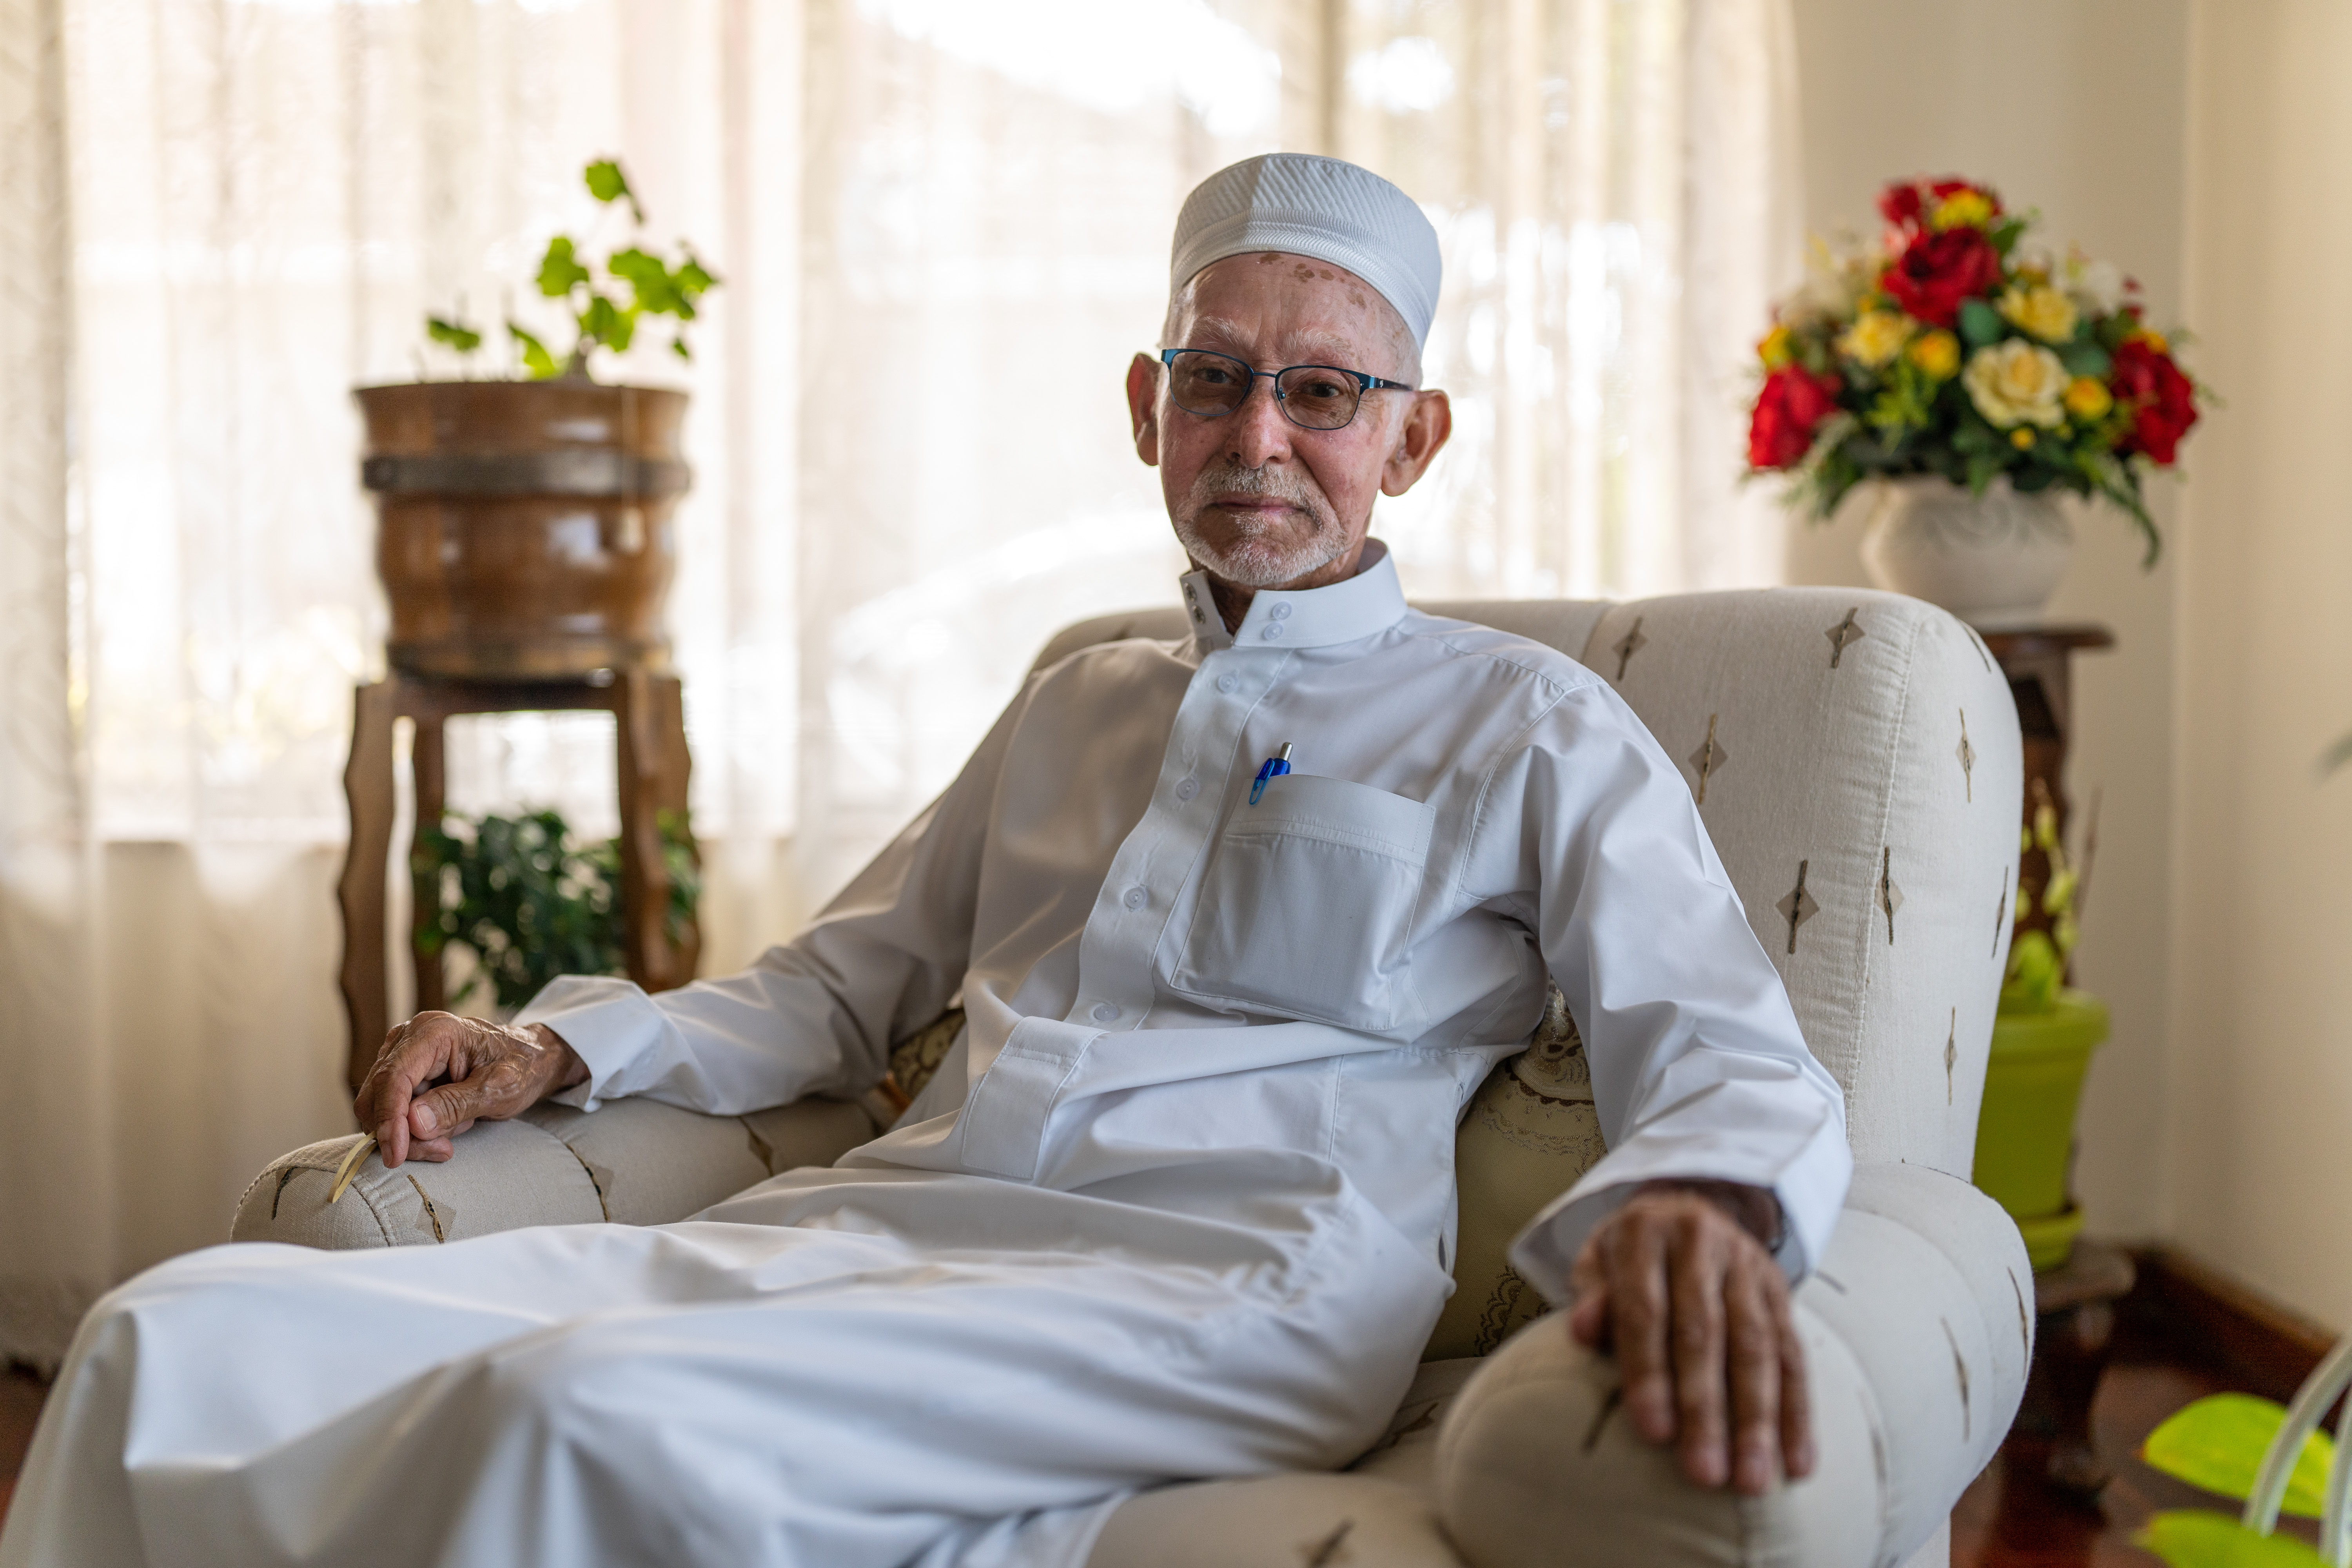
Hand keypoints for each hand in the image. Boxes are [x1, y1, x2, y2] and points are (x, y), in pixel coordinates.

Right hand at [352, 1013, 586, 1167]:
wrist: (530, 1060)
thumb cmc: (521, 1068)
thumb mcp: (501, 1089)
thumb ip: (457, 1104)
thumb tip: (414, 1122)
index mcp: (434, 1032)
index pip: (393, 1077)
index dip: (389, 1119)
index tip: (396, 1155)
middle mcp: (410, 1037)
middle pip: (379, 1095)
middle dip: (403, 1133)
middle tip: (443, 1149)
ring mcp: (402, 1054)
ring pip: (381, 1108)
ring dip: (415, 1133)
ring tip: (461, 1125)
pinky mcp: (403, 1073)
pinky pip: (393, 1111)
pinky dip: (418, 1129)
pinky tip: (451, 1123)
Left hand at [1566, 1180, 1809, 1496]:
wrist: (1685, 1208)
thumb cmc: (1629, 1257)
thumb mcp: (1596, 1261)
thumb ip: (1591, 1296)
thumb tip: (1584, 1332)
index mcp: (1645, 1233)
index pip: (1646, 1309)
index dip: (1649, 1371)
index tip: (1652, 1433)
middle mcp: (1700, 1243)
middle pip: (1704, 1332)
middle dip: (1705, 1408)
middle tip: (1703, 1473)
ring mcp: (1746, 1266)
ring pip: (1756, 1347)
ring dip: (1756, 1420)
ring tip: (1750, 1480)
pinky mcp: (1780, 1292)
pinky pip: (1793, 1354)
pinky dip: (1797, 1412)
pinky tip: (1795, 1461)